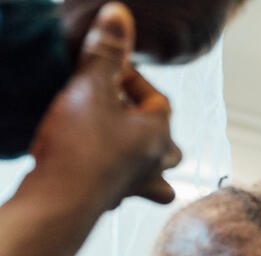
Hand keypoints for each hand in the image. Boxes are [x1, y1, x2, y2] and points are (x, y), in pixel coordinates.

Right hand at [30, 3, 180, 211]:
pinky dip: (122, 183)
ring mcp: (139, 186)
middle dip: (148, 125)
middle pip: (168, 142)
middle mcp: (157, 163)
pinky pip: (130, 191)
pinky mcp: (116, 202)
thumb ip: (105, 52)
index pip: (158, 100)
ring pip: (158, 175)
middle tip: (120, 111)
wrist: (61, 201)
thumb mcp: (90, 87)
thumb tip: (120, 14)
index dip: (133, 81)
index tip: (106, 71)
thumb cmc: (81, 143)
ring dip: (144, 161)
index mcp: (160, 134)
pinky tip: (102, 176)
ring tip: (121, 149)